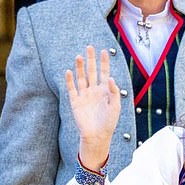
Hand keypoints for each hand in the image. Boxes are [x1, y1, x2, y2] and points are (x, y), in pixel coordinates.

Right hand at [65, 46, 120, 170]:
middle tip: (90, 47)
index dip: (104, 62)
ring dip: (80, 67)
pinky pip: (72, 89)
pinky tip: (69, 72)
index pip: (104, 73)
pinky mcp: (75, 102)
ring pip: (81, 78)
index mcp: (105, 91)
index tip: (104, 51)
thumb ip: (114, 92)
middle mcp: (94, 91)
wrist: (97, 137)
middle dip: (91, 60)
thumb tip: (111, 78)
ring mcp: (84, 96)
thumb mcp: (116, 107)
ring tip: (79, 57)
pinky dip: (70, 81)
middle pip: (92, 71)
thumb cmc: (109, 123)